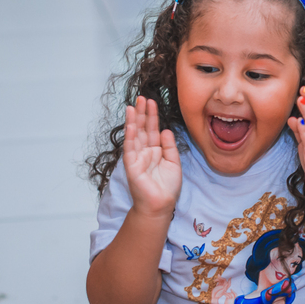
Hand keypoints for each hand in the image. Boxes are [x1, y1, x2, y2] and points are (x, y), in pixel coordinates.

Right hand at [123, 96, 181, 217]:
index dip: (152, 116)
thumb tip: (166, 130)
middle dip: (142, 113)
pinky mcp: (131, 166)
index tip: (151, 101)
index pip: (152, 129)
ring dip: (133, 121)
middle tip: (141, 97)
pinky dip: (130, 136)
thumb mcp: (174, 163)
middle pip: (142, 129)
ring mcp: (137, 158)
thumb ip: (170, 147)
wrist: (161, 206)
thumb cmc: (167, 188)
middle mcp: (144, 152)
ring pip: (135, 135)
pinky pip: (130, 149)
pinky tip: (131, 124)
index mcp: (155, 151)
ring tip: (133, 106)